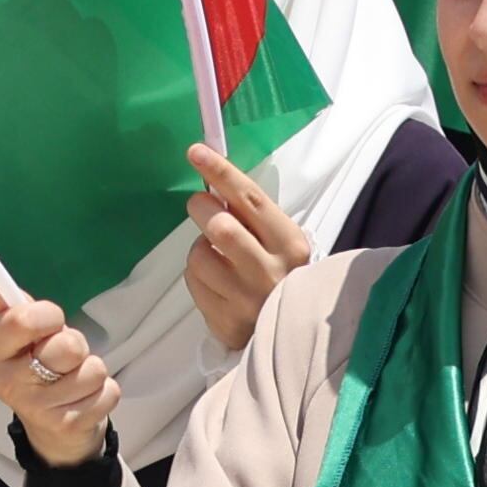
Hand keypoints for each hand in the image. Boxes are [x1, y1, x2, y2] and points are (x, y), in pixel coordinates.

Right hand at [0, 286, 120, 468]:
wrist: (50, 428)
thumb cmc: (38, 369)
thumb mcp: (23, 340)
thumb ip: (15, 312)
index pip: (23, 320)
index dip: (49, 314)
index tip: (53, 321)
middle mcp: (6, 382)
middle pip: (67, 346)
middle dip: (76, 344)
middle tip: (66, 356)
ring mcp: (36, 408)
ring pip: (93, 370)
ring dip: (93, 370)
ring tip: (77, 378)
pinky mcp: (66, 426)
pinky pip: (107, 392)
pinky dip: (105, 392)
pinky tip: (86, 399)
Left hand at [179, 144, 316, 352]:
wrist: (292, 335)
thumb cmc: (280, 274)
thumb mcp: (278, 242)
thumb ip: (251, 216)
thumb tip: (212, 184)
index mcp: (290, 245)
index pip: (251, 200)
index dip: (221, 173)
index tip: (196, 151)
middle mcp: (271, 273)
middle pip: (220, 226)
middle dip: (202, 208)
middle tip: (200, 206)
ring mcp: (247, 301)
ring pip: (199, 256)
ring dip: (199, 249)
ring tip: (215, 256)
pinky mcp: (226, 323)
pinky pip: (193, 283)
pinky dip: (197, 276)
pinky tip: (216, 282)